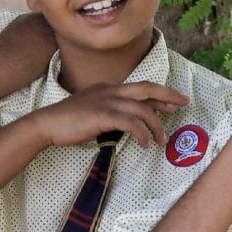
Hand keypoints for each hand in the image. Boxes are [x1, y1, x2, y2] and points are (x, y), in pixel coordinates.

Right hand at [35, 82, 189, 151]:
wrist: (47, 124)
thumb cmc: (68, 122)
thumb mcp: (93, 112)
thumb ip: (111, 113)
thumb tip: (129, 124)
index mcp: (109, 88)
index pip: (140, 87)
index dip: (159, 93)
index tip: (174, 101)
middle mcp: (110, 90)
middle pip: (146, 88)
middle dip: (167, 95)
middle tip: (184, 103)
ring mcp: (106, 101)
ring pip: (141, 108)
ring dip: (156, 125)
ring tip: (162, 140)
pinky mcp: (102, 114)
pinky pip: (130, 122)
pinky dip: (142, 133)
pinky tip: (145, 144)